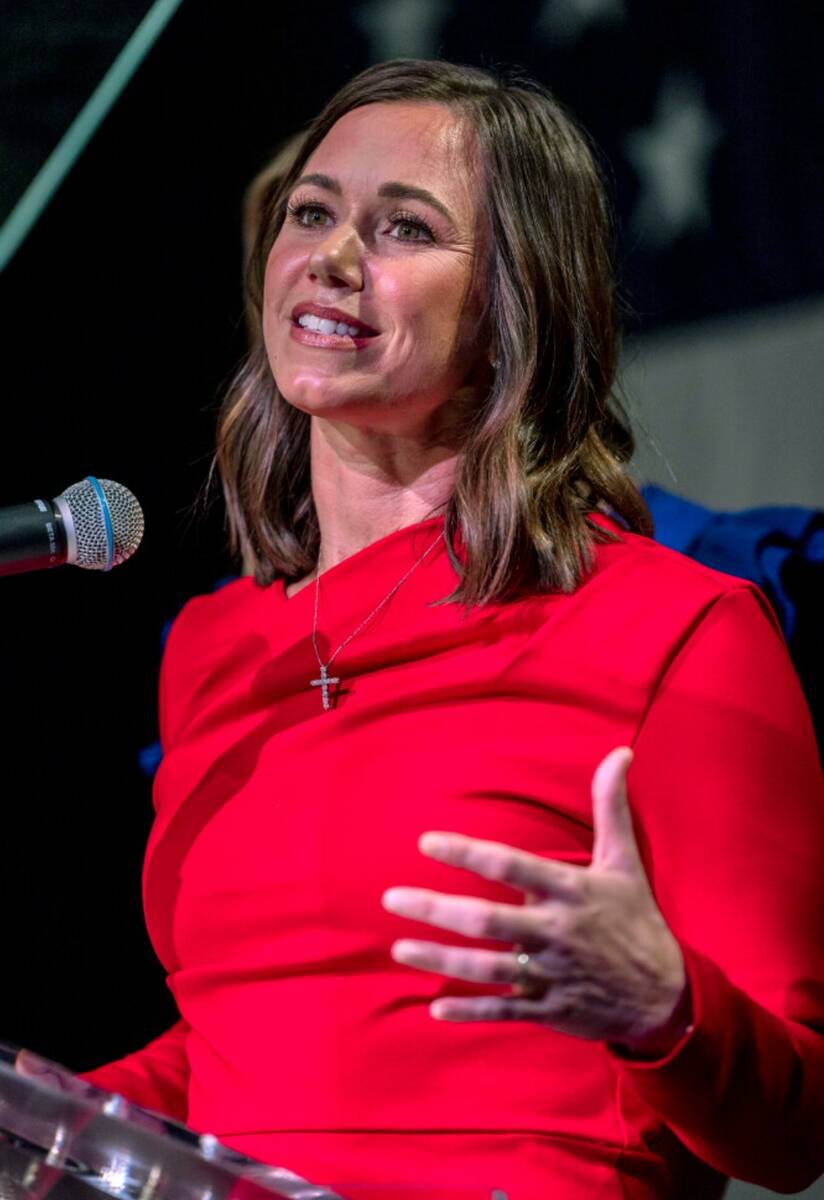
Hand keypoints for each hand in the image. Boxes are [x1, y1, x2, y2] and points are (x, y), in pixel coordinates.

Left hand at [382, 747, 689, 1055]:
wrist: (667, 997)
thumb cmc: (636, 919)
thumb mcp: (624, 861)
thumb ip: (611, 806)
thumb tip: (620, 753)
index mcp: (571, 892)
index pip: (511, 865)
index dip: (467, 852)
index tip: (427, 841)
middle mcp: (556, 932)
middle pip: (488, 920)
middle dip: (437, 908)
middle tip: (392, 897)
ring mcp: (550, 974)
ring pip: (486, 969)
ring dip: (440, 959)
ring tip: (400, 946)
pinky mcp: (548, 1009)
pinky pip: (502, 1012)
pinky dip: (470, 1012)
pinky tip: (435, 1009)